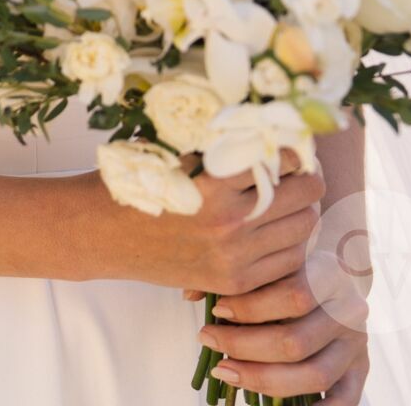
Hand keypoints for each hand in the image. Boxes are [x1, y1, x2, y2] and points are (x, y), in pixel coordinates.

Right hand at [99, 145, 324, 293]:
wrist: (103, 232)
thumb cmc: (137, 182)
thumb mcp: (175, 152)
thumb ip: (223, 146)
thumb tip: (272, 130)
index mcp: (213, 183)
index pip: (282, 159)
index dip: (292, 148)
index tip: (288, 145)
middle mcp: (229, 222)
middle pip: (307, 193)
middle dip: (306, 176)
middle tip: (298, 170)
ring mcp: (234, 256)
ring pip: (304, 228)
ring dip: (301, 209)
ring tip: (286, 200)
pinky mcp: (233, 280)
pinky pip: (290, 262)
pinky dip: (290, 243)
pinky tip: (274, 229)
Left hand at [184, 249, 371, 403]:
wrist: (331, 275)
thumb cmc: (284, 269)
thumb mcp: (265, 263)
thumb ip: (231, 274)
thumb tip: (188, 295)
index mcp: (328, 275)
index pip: (292, 295)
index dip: (249, 307)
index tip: (215, 310)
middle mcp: (347, 310)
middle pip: (295, 341)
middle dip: (243, 346)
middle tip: (207, 339)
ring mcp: (356, 343)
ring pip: (313, 374)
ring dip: (263, 378)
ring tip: (224, 370)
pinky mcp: (361, 369)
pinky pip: (345, 400)